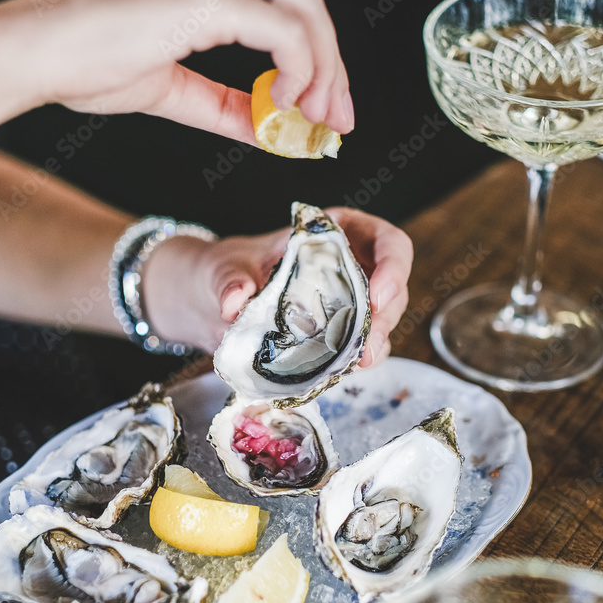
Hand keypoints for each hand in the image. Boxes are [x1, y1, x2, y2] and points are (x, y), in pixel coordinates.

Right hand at [0, 0, 353, 140]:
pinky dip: (299, 71)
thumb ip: (222, 102)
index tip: (320, 105)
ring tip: (314, 121)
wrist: (29, 52)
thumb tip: (268, 130)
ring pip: (305, 11)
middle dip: (332, 66)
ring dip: (323, 73)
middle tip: (336, 120)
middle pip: (305, 0)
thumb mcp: (168, 84)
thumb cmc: (81, 62)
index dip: (314, 55)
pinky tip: (284, 105)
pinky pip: (284, 30)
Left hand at [143, 208, 412, 367]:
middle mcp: (350, 266)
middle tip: (366, 341)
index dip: (393, 265)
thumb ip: (229, 281)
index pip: (387, 241)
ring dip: (376, 340)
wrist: (209, 302)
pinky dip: (359, 358)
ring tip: (360, 360)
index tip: (379, 295)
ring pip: (383, 319)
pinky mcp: (337, 334)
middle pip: (392, 286)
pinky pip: (362, 346)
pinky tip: (348, 368)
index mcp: (334, 234)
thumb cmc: (225, 270)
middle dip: (385, 315)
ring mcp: (348, 302)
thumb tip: (235, 302)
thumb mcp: (223, 269)